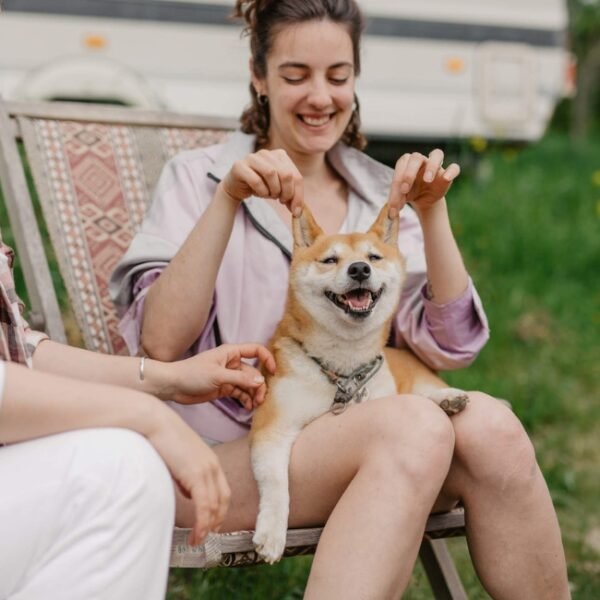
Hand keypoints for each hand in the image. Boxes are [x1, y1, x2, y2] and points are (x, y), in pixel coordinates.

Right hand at [145, 404, 230, 545]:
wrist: (155, 423)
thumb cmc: (162, 440)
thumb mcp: (180, 461)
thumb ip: (187, 477)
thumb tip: (187, 493)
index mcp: (211, 462)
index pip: (223, 492)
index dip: (219, 511)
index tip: (211, 525)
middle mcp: (213, 466)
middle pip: (223, 500)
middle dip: (216, 522)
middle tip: (205, 537)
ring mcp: (207, 469)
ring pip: (215, 506)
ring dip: (208, 527)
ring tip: (197, 540)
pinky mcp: (197, 474)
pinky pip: (204, 505)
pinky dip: (203, 523)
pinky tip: (197, 533)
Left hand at [157, 343, 275, 409]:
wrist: (172, 386)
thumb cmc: (192, 374)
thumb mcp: (218, 376)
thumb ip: (240, 379)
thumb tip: (261, 381)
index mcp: (231, 353)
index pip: (255, 350)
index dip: (267, 359)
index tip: (273, 372)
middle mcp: (232, 363)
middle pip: (254, 372)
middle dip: (259, 385)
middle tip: (260, 399)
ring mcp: (228, 376)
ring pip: (248, 384)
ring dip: (253, 394)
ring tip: (255, 406)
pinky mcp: (224, 388)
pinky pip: (240, 393)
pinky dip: (245, 400)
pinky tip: (248, 408)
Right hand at [219, 149, 304, 215]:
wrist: (236, 187)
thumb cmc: (260, 187)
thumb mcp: (279, 190)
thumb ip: (290, 196)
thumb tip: (298, 211)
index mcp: (280, 155)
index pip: (296, 176)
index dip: (298, 195)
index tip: (296, 211)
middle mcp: (267, 153)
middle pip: (286, 174)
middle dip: (287, 192)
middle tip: (281, 201)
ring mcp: (252, 157)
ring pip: (271, 173)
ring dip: (273, 190)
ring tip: (270, 195)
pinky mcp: (240, 166)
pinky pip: (256, 180)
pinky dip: (261, 191)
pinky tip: (260, 194)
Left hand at [388, 149, 459, 218]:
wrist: (423, 199)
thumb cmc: (409, 193)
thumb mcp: (401, 197)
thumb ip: (396, 201)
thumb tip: (392, 212)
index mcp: (406, 162)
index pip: (402, 165)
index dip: (399, 178)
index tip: (400, 192)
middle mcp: (421, 160)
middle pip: (416, 158)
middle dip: (410, 173)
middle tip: (405, 189)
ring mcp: (435, 165)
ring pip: (436, 155)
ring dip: (431, 166)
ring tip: (427, 180)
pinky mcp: (446, 174)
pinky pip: (454, 167)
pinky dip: (451, 172)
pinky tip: (446, 178)